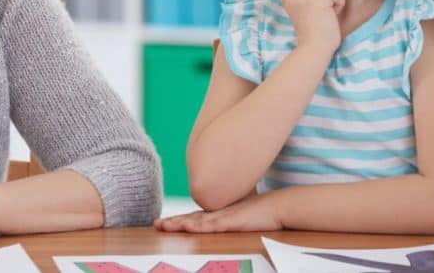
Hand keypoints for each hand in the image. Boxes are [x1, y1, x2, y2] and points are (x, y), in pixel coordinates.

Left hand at [154, 191, 282, 232]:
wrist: (278, 206)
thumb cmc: (262, 212)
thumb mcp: (243, 216)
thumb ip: (232, 219)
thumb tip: (227, 222)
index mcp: (219, 214)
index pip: (195, 217)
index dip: (179, 219)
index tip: (165, 222)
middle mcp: (218, 213)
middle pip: (190, 218)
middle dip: (173, 222)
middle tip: (156, 224)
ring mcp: (223, 217)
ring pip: (196, 221)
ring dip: (179, 224)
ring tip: (163, 226)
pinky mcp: (232, 222)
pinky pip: (211, 225)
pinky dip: (198, 226)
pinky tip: (187, 227)